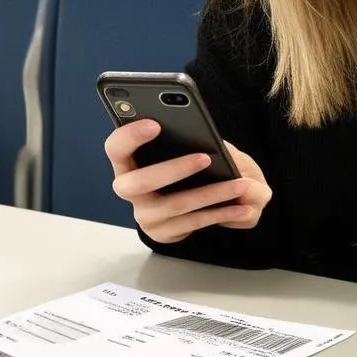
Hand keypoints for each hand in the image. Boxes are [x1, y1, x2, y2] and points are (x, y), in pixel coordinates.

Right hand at [104, 119, 271, 243]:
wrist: (185, 203)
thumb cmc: (184, 165)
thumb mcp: (186, 148)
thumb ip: (193, 140)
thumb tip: (218, 149)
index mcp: (126, 161)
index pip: (115, 148)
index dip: (130, 136)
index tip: (156, 124)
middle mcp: (128, 190)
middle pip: (140, 182)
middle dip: (174, 169)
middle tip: (205, 157)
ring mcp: (144, 215)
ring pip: (176, 204)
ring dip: (212, 193)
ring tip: (241, 184)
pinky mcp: (162, 233)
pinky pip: (193, 223)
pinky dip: (221, 213)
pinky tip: (241, 206)